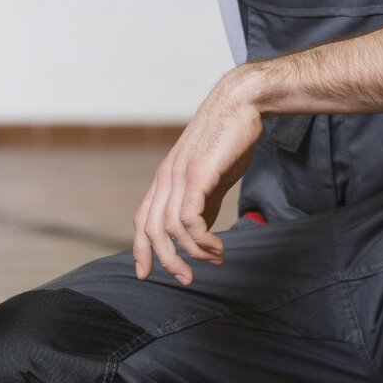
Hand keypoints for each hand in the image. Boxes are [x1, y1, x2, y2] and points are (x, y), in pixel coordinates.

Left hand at [132, 69, 265, 284]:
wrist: (241, 103)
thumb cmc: (228, 139)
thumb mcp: (211, 176)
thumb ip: (202, 202)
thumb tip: (198, 232)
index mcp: (165, 178)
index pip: (142, 219)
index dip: (140, 249)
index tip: (145, 274)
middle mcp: (166, 177)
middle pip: (151, 230)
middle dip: (166, 260)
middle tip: (187, 279)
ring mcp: (179, 175)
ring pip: (171, 228)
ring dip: (193, 252)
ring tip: (216, 259)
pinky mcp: (198, 174)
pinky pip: (189, 218)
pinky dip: (202, 240)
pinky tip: (217, 246)